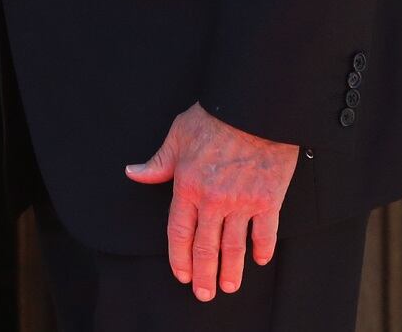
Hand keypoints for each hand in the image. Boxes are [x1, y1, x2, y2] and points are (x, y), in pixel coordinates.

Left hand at [125, 103, 298, 300]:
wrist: (253, 107)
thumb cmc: (214, 116)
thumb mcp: (178, 135)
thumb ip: (158, 162)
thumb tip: (133, 173)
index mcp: (187, 185)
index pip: (179, 232)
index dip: (179, 258)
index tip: (182, 275)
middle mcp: (213, 200)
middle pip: (205, 247)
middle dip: (203, 274)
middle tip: (204, 294)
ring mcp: (242, 202)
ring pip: (234, 246)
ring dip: (231, 271)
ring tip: (228, 286)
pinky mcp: (268, 200)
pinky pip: (265, 233)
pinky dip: (262, 249)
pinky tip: (259, 260)